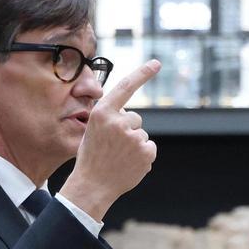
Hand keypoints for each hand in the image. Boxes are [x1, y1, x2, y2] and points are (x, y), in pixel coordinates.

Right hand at [59, 60, 160, 220]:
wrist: (92, 185)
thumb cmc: (92, 157)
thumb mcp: (93, 129)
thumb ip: (111, 118)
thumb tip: (131, 116)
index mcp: (103, 113)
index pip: (126, 87)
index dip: (142, 73)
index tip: (156, 63)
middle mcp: (119, 122)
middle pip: (135, 118)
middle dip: (128, 130)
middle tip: (113, 147)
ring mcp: (134, 137)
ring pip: (142, 134)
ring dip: (134, 144)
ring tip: (119, 157)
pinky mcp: (146, 152)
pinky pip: (149, 147)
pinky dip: (143, 155)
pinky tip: (129, 164)